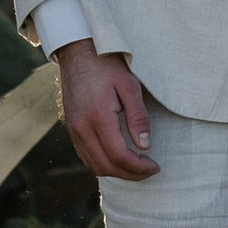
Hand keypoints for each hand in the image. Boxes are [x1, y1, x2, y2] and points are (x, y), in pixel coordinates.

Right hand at [57, 42, 156, 180]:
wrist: (78, 53)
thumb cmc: (106, 65)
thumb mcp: (129, 85)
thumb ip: (138, 117)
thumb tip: (145, 146)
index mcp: (98, 117)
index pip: (119, 156)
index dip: (139, 167)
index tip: (155, 166)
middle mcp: (82, 128)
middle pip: (106, 166)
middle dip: (130, 174)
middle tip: (150, 170)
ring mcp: (74, 130)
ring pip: (94, 166)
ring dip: (117, 172)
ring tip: (137, 168)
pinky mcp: (71, 129)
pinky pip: (86, 157)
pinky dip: (103, 164)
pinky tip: (118, 159)